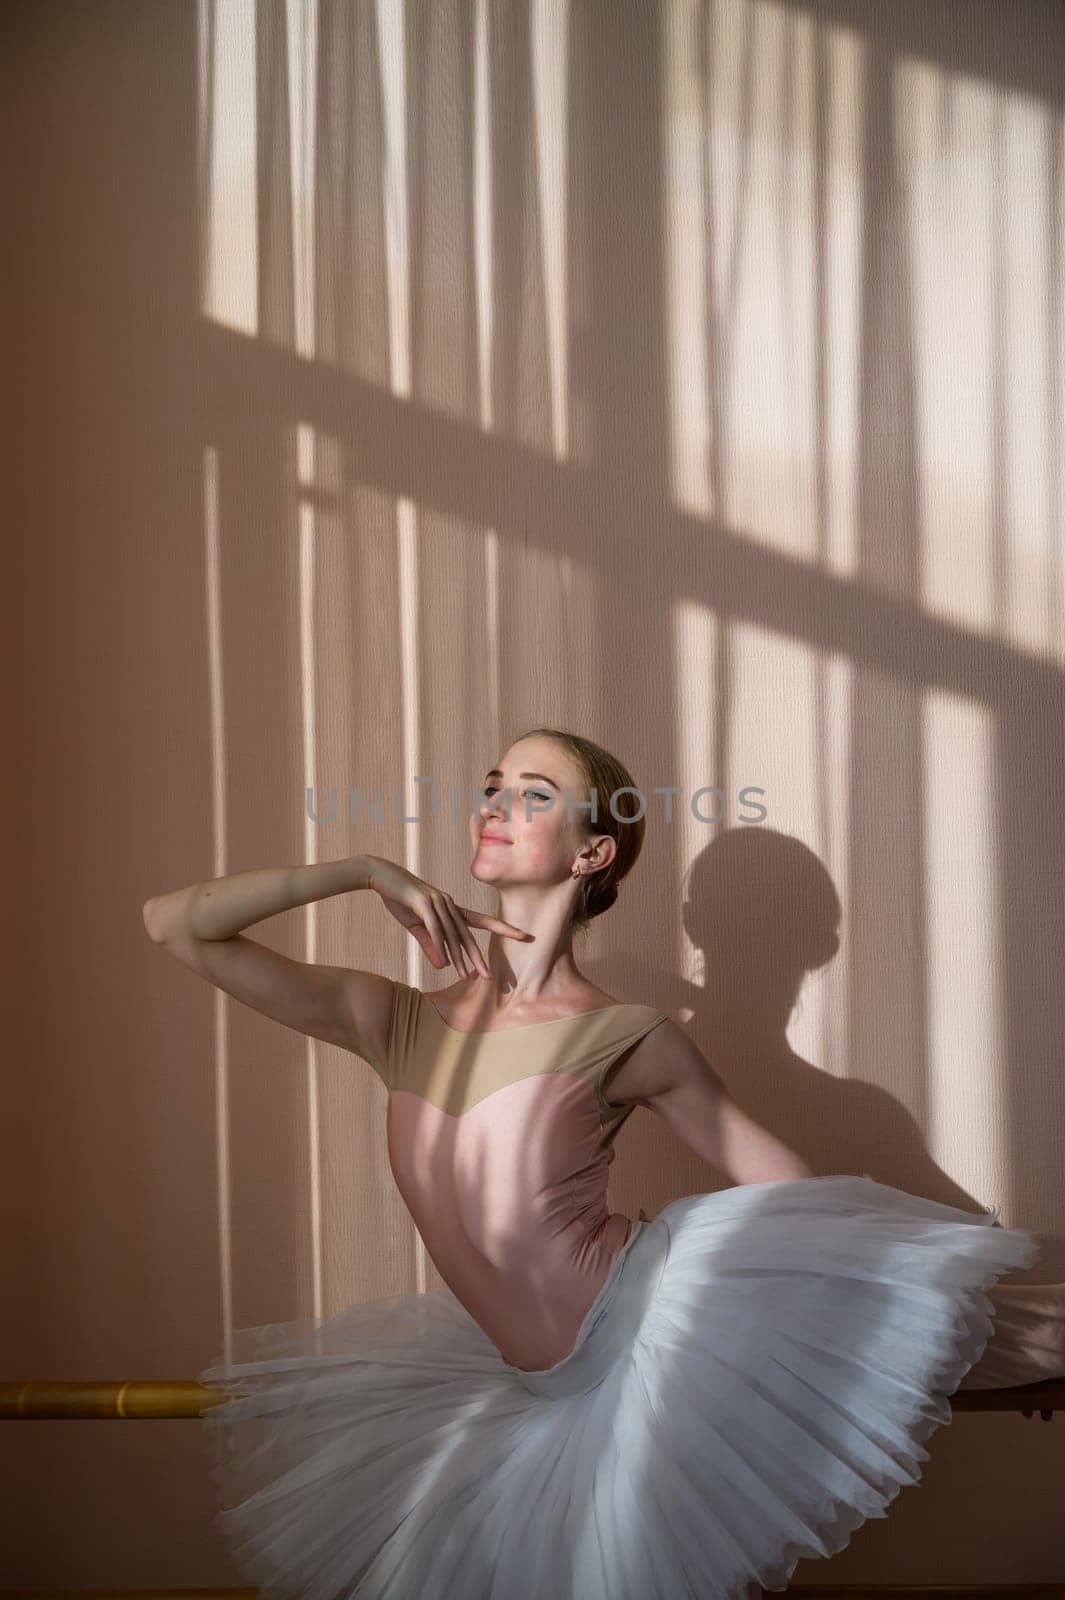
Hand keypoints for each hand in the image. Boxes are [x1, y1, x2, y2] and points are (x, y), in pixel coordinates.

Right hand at [365, 857, 529, 977]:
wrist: (381, 876)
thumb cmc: (401, 900)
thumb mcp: (417, 928)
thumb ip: (431, 947)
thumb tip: (444, 967)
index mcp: (451, 909)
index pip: (481, 921)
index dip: (502, 928)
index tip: (523, 935)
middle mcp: (449, 904)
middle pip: (468, 935)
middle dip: (478, 956)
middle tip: (491, 975)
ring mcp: (437, 902)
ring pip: (452, 934)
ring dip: (459, 957)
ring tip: (467, 976)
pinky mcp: (422, 902)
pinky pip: (434, 927)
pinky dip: (439, 944)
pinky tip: (445, 959)